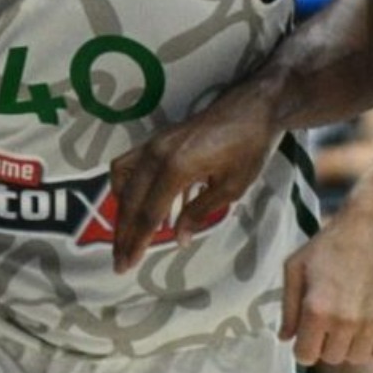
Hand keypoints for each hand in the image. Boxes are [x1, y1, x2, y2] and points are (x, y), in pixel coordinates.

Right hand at [108, 94, 280, 272]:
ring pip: (123, 181)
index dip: (137, 242)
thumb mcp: (231, 187)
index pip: (149, 214)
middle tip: (120, 263)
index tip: (127, 265)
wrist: (252, 107)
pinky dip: (125, 186)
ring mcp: (154, 143)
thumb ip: (200, 213)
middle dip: (123, 234)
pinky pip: (129, 164)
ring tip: (126, 237)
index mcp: (176, 168)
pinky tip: (136, 205)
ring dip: (121, 211)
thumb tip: (178, 239)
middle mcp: (157, 154)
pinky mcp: (157, 139)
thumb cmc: (248, 147)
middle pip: (130, 201)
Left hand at [281, 209, 372, 363]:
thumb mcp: (296, 267)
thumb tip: (286, 339)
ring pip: (356, 358)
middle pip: (331, 357)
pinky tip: (370, 325)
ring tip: (352, 316)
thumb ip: (288, 307)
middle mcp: (346, 322)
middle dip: (326, 341)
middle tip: (332, 315)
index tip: (309, 328)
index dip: (304, 343)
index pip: (305, 356)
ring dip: (351, 344)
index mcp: (317, 310)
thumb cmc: (330, 243)